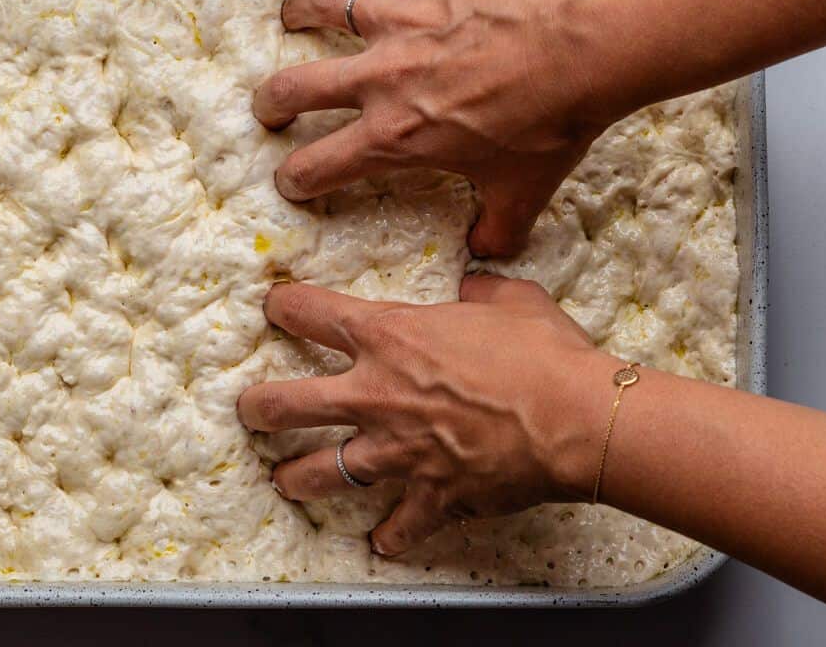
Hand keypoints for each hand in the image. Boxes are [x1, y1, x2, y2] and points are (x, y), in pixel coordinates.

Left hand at [237, 275, 613, 555]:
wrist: (575, 418)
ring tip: (282, 480)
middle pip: (289, 404)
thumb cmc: (542, 352)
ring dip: (298, 478)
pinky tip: (381, 542)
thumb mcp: (510, 299)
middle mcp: (376, 395)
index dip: (285, 307)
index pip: (313, 314)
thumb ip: (481, 289)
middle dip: (260, 408)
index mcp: (388, 336)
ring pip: (323, 472)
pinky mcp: (430, 495)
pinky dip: (392, 535)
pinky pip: (400, 524)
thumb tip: (475, 284)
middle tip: (250, 410)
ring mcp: (397, 452)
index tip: (274, 306)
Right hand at [257, 0, 617, 255]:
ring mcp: (407, 22)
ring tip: (291, 13)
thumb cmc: (551, 124)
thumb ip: (498, 228)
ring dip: (303, 9)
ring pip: (329, 7)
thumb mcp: (522, 192)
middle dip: (272, 100)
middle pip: (298, 86)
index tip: (291, 181)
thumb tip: (488, 252)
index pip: (321, 165)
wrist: (586, 52)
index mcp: (394, 137)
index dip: (297, 179)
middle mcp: (383, 78)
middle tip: (268, 106)